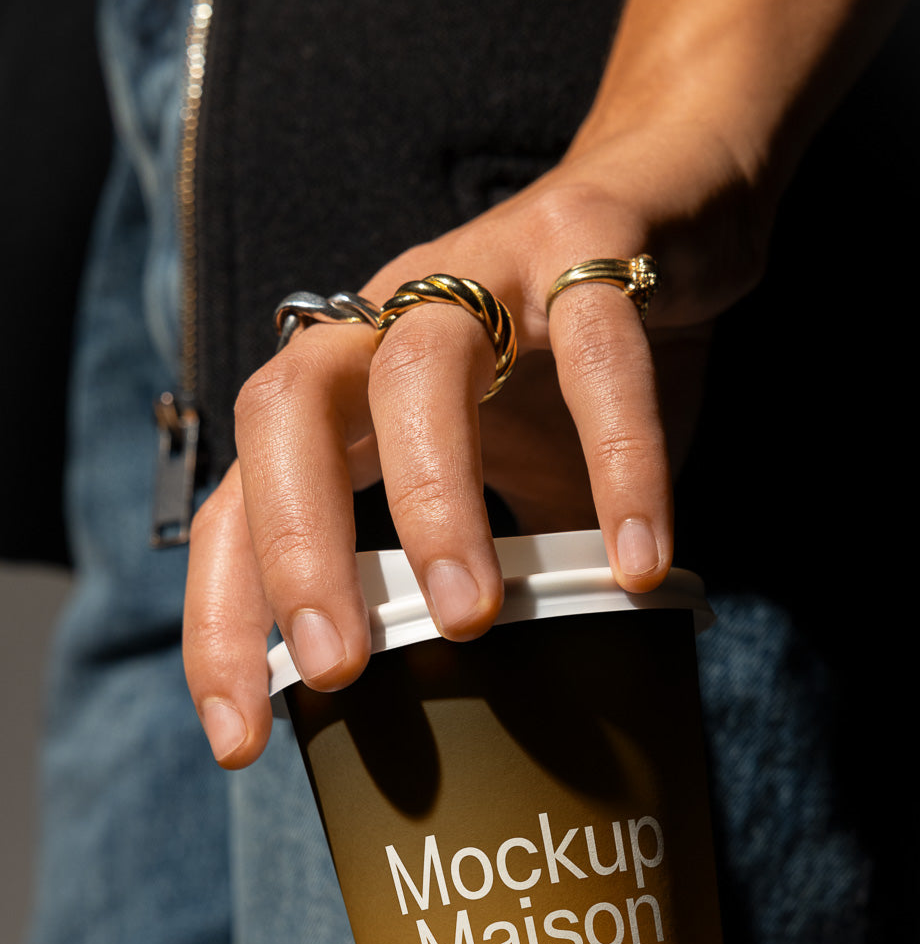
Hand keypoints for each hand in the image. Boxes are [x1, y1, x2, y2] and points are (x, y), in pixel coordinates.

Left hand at [182, 128, 766, 768]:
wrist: (673, 203)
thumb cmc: (571, 366)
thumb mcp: (517, 484)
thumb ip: (491, 571)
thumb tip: (499, 715)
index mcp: (348, 393)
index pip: (242, 502)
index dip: (223, 619)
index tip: (239, 740)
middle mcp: (388, 322)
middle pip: (286, 415)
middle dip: (294, 551)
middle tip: (336, 674)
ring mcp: (483, 273)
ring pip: (419, 370)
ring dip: (433, 498)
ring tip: (471, 620)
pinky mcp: (589, 243)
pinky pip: (600, 353)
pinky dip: (619, 458)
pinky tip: (641, 559)